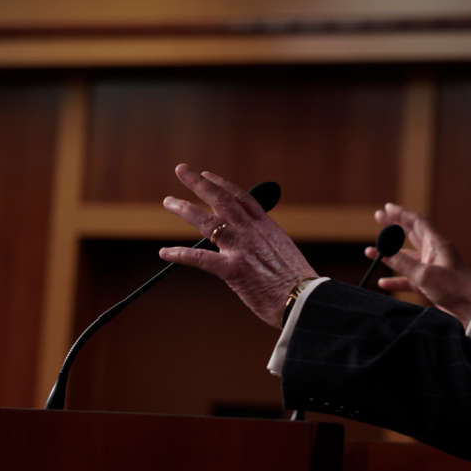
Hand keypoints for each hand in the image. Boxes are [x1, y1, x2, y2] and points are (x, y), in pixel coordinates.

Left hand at [159, 164, 317, 328]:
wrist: (305, 300)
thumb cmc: (298, 283)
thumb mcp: (284, 253)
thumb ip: (267, 245)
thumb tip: (257, 248)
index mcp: (267, 227)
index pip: (241, 197)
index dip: (222, 184)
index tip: (207, 175)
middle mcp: (253, 232)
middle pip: (221, 200)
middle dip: (199, 183)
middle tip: (181, 170)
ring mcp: (242, 249)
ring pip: (207, 221)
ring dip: (185, 208)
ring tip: (169, 201)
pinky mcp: (234, 270)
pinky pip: (201, 259)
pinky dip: (181, 254)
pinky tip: (165, 252)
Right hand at [369, 203, 470, 328]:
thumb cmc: (454, 288)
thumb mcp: (425, 275)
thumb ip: (404, 263)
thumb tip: (386, 253)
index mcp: (437, 244)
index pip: (417, 222)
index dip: (401, 214)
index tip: (386, 208)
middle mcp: (434, 252)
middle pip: (411, 234)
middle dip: (394, 226)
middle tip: (378, 218)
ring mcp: (432, 267)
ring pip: (406, 257)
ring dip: (389, 255)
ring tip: (370, 252)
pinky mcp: (430, 282)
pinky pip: (409, 277)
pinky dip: (396, 278)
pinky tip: (383, 282)